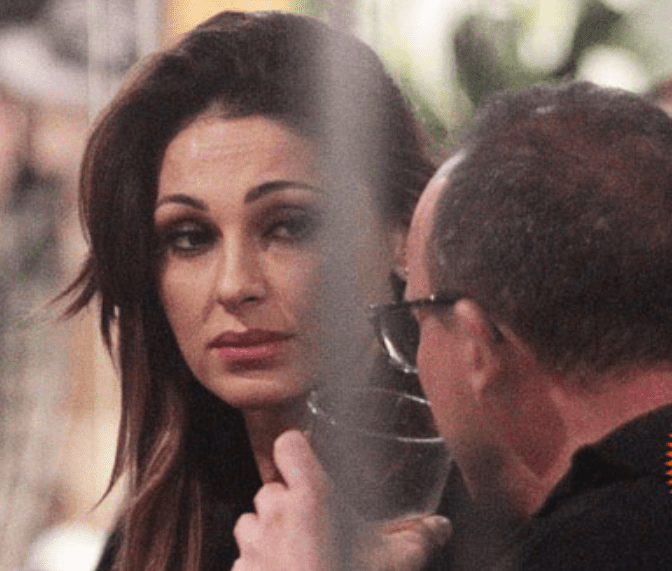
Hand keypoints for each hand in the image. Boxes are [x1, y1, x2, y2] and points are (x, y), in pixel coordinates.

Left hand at [233, 429, 450, 570]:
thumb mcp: (397, 563)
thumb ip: (421, 537)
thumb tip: (442, 526)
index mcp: (311, 498)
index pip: (288, 445)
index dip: (296, 449)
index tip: (308, 460)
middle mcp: (275, 515)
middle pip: (271, 487)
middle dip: (286, 501)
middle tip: (313, 522)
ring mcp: (253, 547)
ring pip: (250, 521)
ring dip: (268, 531)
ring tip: (296, 552)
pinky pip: (243, 559)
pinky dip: (258, 565)